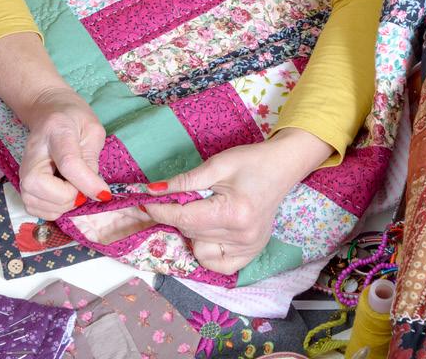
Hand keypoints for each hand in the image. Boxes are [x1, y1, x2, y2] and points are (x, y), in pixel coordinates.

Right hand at [18, 88, 109, 220]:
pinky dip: (53, 210)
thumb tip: (94, 191)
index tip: (104, 194)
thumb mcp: (92, 130)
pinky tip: (61, 194)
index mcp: (56, 131)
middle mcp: (32, 153)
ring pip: (36, 203)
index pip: (68, 163)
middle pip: (42, 187)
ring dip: (62, 205)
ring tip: (71, 187)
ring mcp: (22, 171)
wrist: (47, 112)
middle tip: (82, 183)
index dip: (87, 182)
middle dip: (69, 196)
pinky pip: (36, 210)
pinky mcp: (22, 186)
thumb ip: (92, 159)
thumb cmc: (73, 119)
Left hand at [143, 128, 331, 274]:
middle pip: (190, 232)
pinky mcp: (251, 253)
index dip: (159, 211)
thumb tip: (152, 191)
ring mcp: (248, 249)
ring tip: (203, 210)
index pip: (184, 219)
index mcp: (233, 213)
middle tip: (179, 197)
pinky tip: (209, 231)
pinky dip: (206, 250)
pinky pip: (216, 264)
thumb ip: (184, 181)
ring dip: (191, 231)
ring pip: (199, 248)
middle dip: (176, 215)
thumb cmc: (250, 161)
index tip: (143, 203)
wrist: (281, 167)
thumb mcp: (216, 165)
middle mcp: (242, 237)